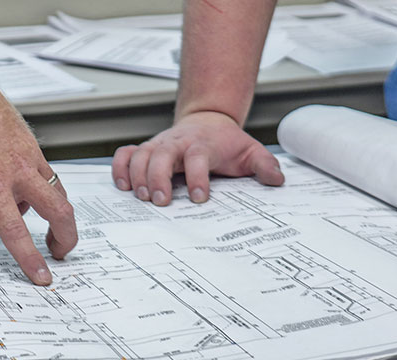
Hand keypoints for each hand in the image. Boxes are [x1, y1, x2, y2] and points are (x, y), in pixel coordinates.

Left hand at [0, 92, 77, 285]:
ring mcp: (29, 158)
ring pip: (59, 193)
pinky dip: (42, 191)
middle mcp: (17, 173)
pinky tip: (24, 192)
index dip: (31, 259)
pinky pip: (48, 175)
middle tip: (60, 252)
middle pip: (60, 212)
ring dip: (57, 215)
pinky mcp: (33, 146)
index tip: (43, 277)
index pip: (17, 232)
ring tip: (43, 227)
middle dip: (67, 238)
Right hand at [112, 111, 283, 205]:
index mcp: (203, 144)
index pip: (198, 157)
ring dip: (137, 176)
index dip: (197, 176)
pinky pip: (125, 155)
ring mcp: (158, 145)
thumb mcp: (250, 151)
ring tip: (143, 197)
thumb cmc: (226, 142)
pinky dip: (119, 168)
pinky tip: (123, 187)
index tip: (199, 197)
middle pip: (161, 154)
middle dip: (158, 177)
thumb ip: (264, 165)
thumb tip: (276, 179)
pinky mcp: (145, 150)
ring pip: (140, 155)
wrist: (208, 120)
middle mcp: (176, 143)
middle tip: (160, 201)